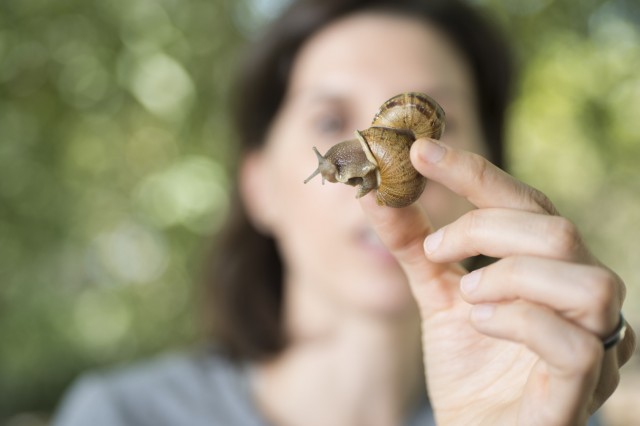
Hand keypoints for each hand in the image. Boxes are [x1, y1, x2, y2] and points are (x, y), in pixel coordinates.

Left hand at [359, 138, 635, 424]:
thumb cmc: (466, 367)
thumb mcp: (435, 296)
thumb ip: (412, 247)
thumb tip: (374, 192)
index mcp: (550, 269)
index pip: (525, 202)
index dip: (473, 172)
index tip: (418, 152)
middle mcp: (581, 298)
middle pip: (557, 231)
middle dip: (485, 229)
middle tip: (436, 250)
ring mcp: (593, 344)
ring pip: (585, 280)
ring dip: (510, 276)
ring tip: (467, 296)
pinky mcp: (584, 389)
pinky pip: (576, 345)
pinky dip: (519, 323)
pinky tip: (480, 325)